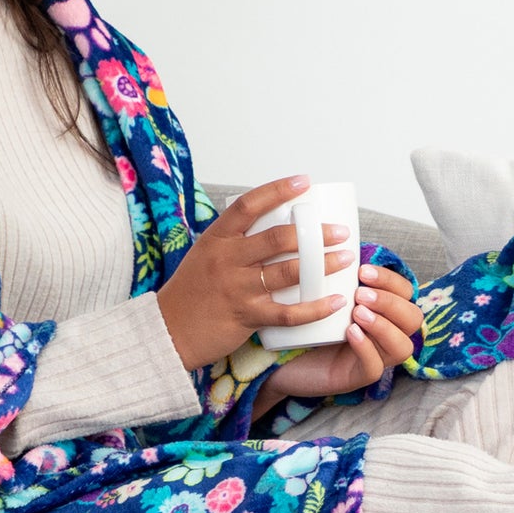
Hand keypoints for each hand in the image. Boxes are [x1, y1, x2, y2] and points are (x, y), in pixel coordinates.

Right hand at [156, 176, 358, 370]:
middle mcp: (227, 259)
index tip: (304, 182)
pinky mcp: (246, 316)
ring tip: (345, 259)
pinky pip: (288, 312)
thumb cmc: (191, 292)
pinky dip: (315, 307)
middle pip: (277, 238)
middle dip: (315, 233)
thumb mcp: (206, 256)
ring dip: (323, 265)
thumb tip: (274, 228)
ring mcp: (237, 288)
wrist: (167, 330)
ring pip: (288, 272)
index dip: (278, 190)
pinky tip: (334, 301)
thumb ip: (235, 243)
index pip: (250, 205)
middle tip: (339, 231)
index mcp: (217, 239)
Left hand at [257, 263, 421, 402]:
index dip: (390, 280)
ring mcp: (376, 358)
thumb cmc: (305, 322)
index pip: (406, 292)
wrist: (279, 358)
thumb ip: (336, 271)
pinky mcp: (358, 378)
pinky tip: (351, 333)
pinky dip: (366, 348)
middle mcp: (385, 334)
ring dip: (383, 325)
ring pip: (402, 346)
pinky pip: (374, 368)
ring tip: (357, 312)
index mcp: (382, 310)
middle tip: (360, 293)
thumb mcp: (324, 293)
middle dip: (389, 302)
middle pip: (413, 318)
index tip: (362, 270)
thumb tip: (331, 233)